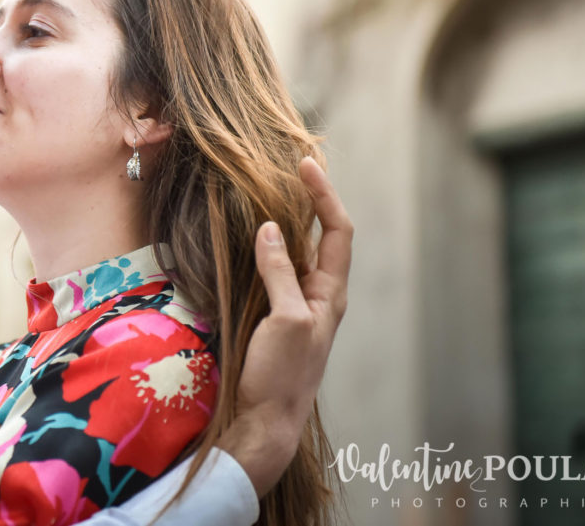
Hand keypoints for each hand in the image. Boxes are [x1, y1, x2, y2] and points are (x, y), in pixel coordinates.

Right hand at [216, 156, 352, 494]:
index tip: (304, 164)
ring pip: (296, 251)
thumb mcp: (286, 319)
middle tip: (288, 166)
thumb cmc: (283, 374)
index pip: (337, 230)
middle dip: (309, 199)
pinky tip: (247, 236)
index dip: (324, 194)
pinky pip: (273, 270)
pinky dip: (264, 246)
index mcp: (331, 293)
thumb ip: (280, 272)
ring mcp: (295, 304)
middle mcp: (318, 294)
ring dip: (286, 220)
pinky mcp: (272, 315)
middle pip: (320, 235)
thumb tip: (270, 227)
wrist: (264, 421)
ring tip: (268, 190)